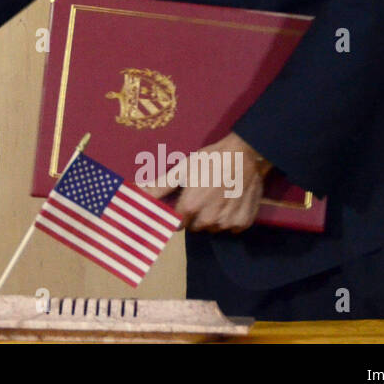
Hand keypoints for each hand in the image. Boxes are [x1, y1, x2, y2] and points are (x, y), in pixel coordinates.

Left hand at [143, 132, 271, 233]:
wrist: (245, 155)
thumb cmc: (210, 160)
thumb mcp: (183, 169)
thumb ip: (160, 186)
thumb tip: (137, 191)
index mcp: (190, 207)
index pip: (176, 225)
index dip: (178, 214)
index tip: (182, 204)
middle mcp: (208, 220)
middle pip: (195, 227)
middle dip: (195, 216)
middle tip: (202, 196)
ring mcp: (227, 223)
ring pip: (213, 228)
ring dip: (213, 218)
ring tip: (217, 197)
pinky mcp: (243, 223)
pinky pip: (231, 228)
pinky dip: (230, 218)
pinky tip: (231, 201)